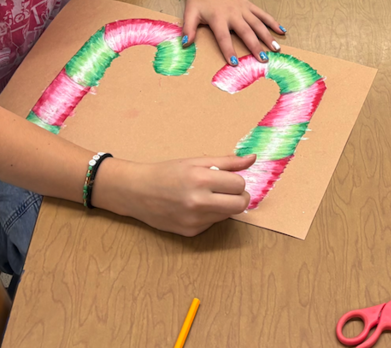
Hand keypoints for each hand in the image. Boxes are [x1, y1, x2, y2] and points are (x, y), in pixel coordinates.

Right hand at [93, 154, 255, 235]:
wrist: (137, 192)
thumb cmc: (167, 172)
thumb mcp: (196, 162)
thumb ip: (227, 161)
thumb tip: (253, 158)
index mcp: (201, 180)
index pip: (239, 184)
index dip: (237, 181)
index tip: (228, 179)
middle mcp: (198, 202)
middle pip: (240, 205)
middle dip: (240, 197)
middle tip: (230, 191)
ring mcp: (195, 220)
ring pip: (228, 215)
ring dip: (225, 206)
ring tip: (208, 196)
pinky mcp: (191, 232)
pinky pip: (213, 223)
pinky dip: (211, 215)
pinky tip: (195, 207)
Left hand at [181, 0, 283, 62]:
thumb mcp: (190, 13)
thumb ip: (188, 29)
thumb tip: (185, 44)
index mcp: (218, 18)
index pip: (224, 37)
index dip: (228, 50)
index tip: (235, 63)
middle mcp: (233, 14)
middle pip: (246, 32)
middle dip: (255, 46)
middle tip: (263, 60)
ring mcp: (243, 9)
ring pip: (258, 24)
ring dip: (268, 37)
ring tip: (277, 49)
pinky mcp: (249, 5)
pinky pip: (263, 14)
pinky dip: (273, 22)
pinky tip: (282, 31)